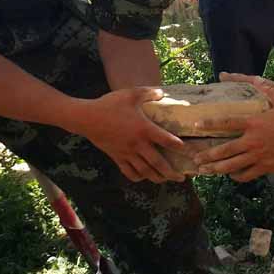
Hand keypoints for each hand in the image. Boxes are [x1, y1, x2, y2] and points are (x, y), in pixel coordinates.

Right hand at [71, 87, 187, 183]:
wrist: (87, 118)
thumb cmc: (110, 104)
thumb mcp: (131, 94)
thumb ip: (148, 93)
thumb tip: (162, 93)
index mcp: (144, 128)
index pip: (166, 140)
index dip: (178, 146)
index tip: (187, 150)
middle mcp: (137, 144)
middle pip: (157, 162)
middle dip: (171, 172)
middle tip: (182, 177)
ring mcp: (126, 153)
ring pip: (144, 170)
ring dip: (157, 177)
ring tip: (166, 180)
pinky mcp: (117, 157)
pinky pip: (129, 171)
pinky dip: (138, 177)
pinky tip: (143, 177)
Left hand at [193, 79, 273, 181]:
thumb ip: (269, 89)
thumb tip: (257, 78)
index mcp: (255, 123)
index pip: (227, 123)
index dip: (210, 123)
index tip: (196, 124)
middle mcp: (253, 141)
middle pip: (224, 150)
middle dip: (207, 155)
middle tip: (195, 157)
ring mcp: (259, 156)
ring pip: (232, 165)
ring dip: (217, 168)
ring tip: (205, 171)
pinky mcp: (266, 167)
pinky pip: (247, 174)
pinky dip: (236, 176)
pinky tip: (231, 175)